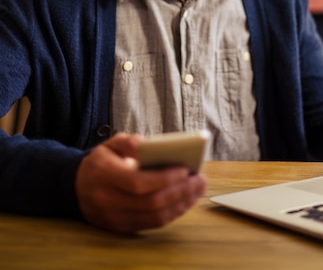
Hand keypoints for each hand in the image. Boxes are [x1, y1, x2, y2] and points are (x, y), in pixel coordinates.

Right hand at [75, 132, 206, 233]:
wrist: (75, 188)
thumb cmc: (99, 163)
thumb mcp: (109, 144)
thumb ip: (129, 142)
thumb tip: (148, 145)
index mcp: (105, 176)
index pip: (138, 183)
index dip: (164, 178)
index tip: (185, 169)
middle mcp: (109, 200)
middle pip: (151, 202)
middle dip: (180, 191)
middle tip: (200, 179)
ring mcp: (115, 218)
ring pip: (154, 216)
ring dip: (181, 204)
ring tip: (198, 189)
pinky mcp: (122, 227)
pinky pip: (152, 224)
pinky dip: (172, 213)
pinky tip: (185, 201)